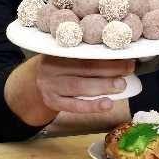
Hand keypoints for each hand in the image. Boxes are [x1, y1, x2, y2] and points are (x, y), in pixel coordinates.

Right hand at [4, 54, 134, 126]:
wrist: (31, 85)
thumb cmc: (59, 69)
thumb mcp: (65, 57)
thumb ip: (85, 56)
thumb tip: (122, 57)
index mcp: (58, 51)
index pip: (84, 52)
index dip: (106, 55)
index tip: (126, 57)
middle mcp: (51, 67)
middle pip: (83, 68)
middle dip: (108, 69)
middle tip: (128, 71)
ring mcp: (50, 86)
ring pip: (78, 87)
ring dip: (102, 87)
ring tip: (120, 86)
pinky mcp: (52, 102)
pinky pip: (73, 106)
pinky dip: (91, 106)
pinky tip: (107, 105)